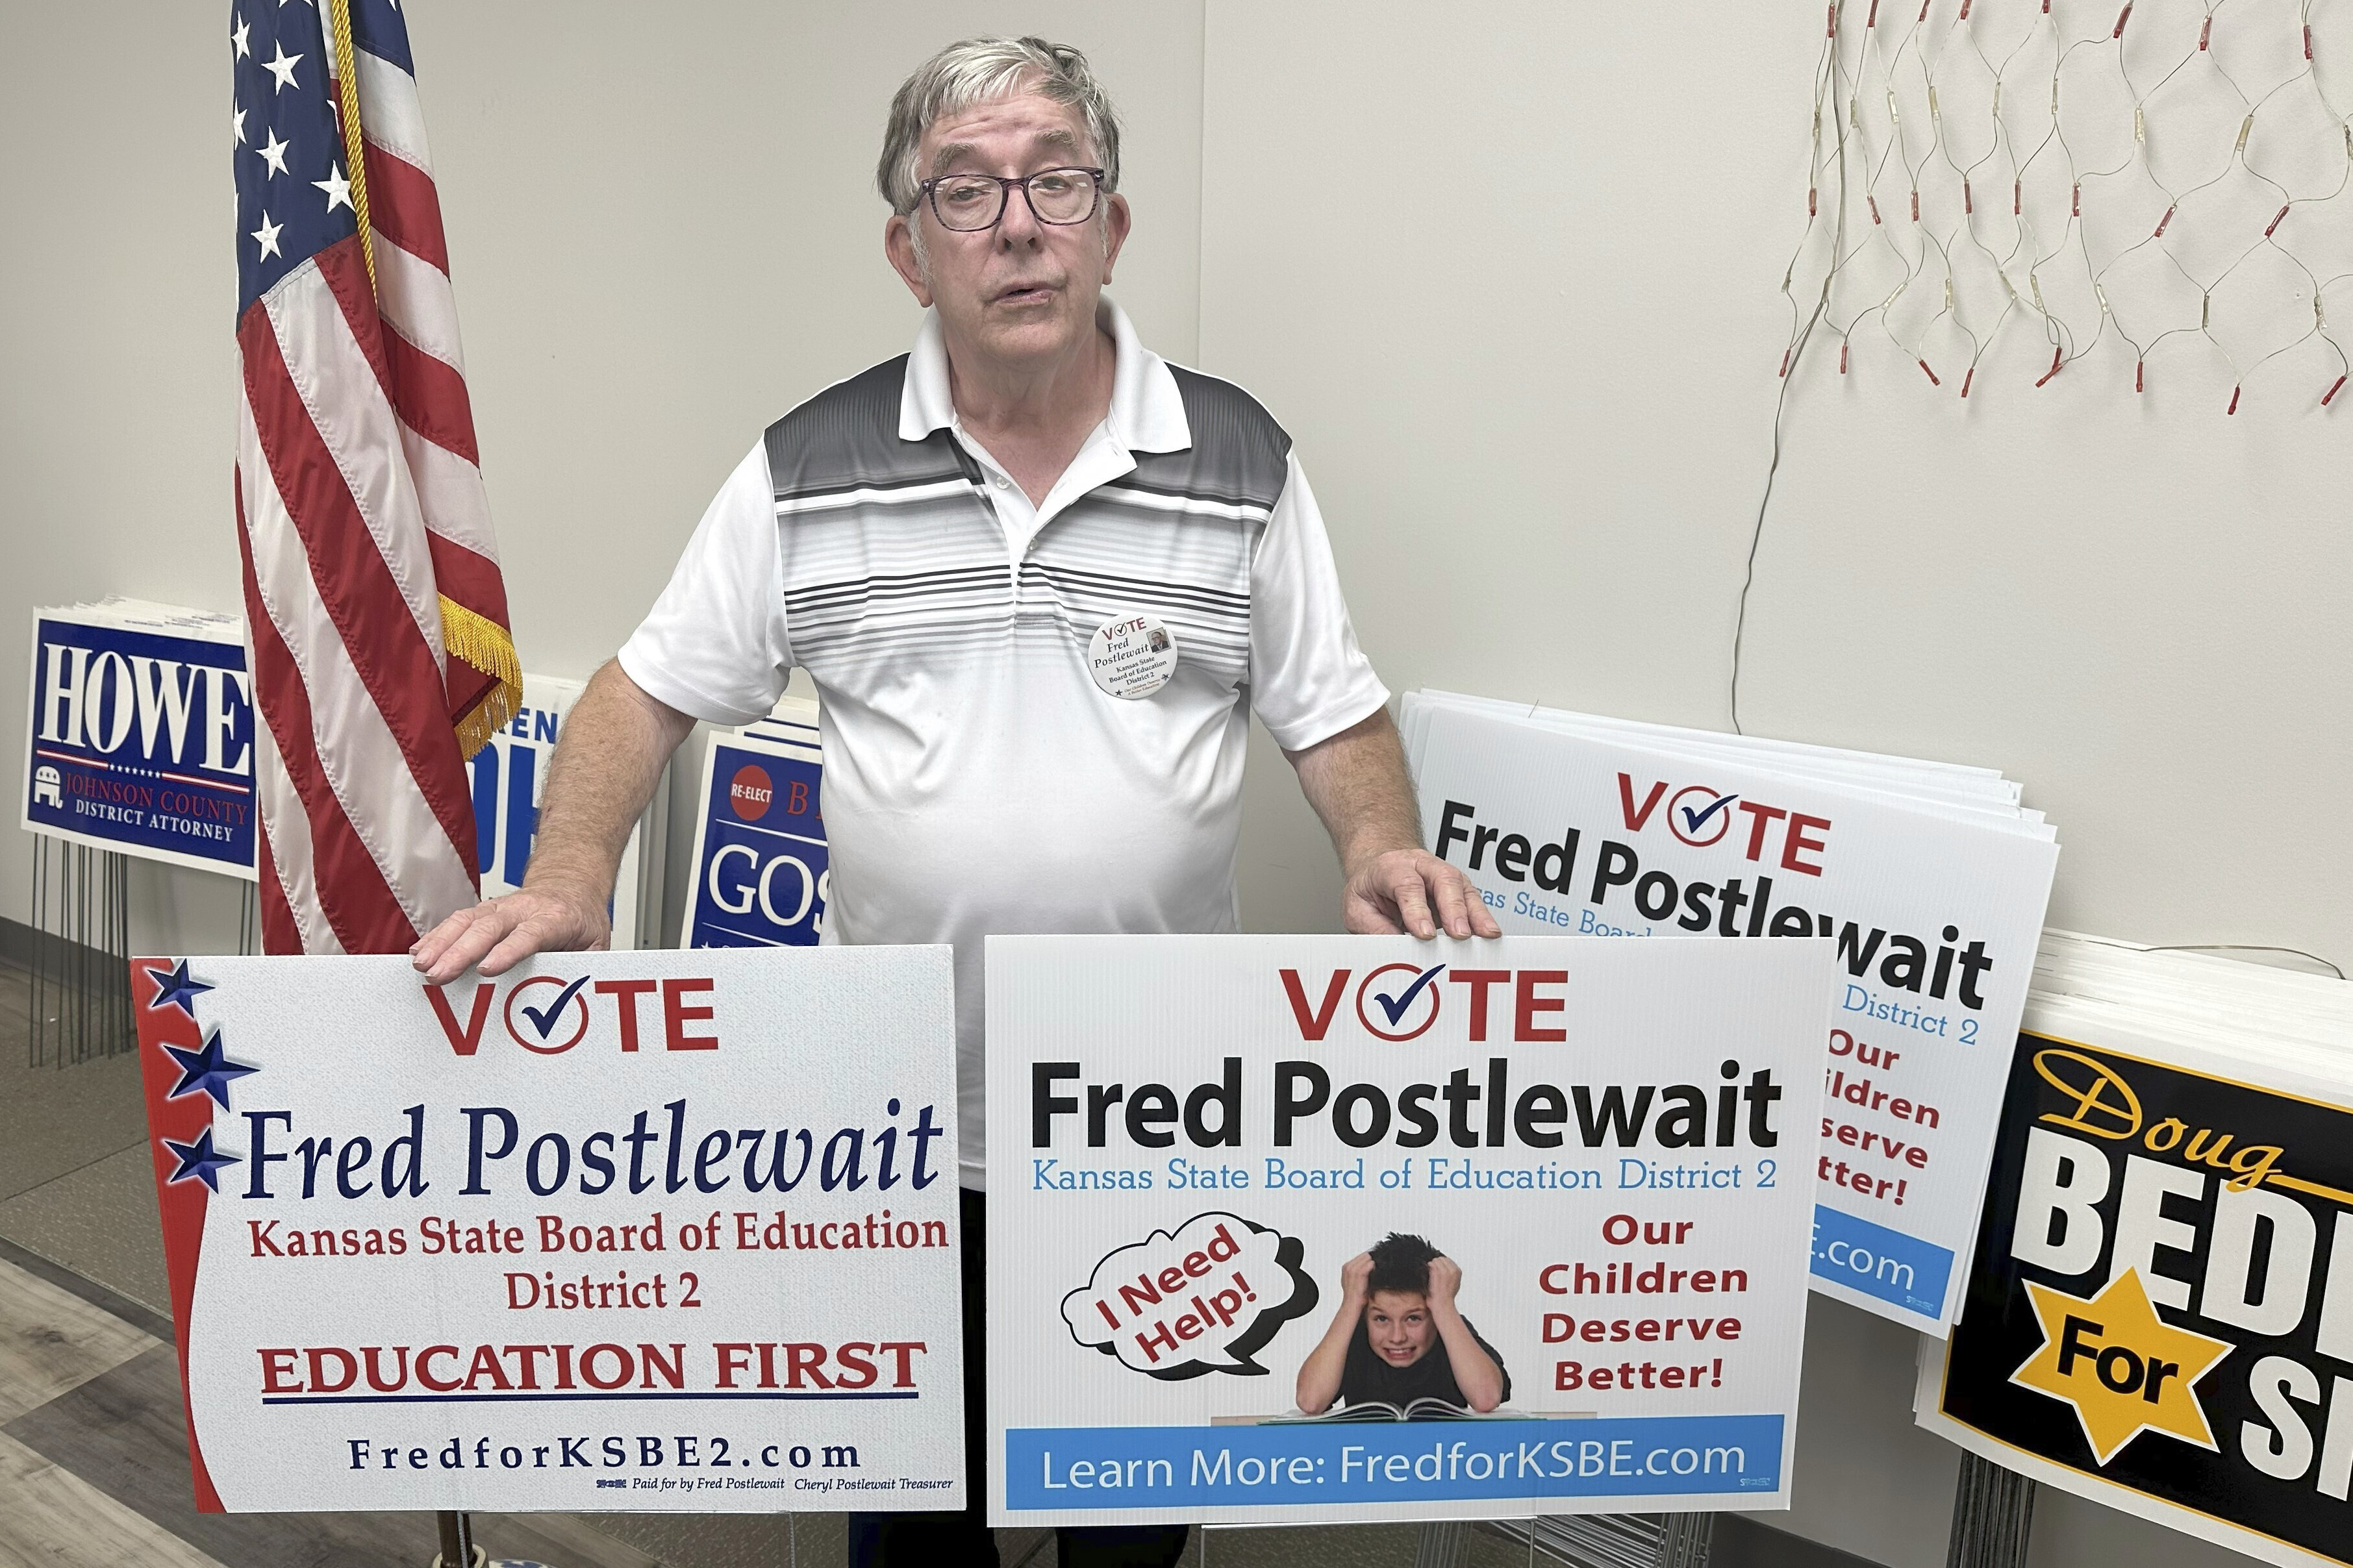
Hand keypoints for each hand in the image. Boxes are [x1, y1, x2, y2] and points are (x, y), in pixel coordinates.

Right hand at [411, 885, 610, 984]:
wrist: (572, 886)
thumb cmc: (581, 921)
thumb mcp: (597, 946)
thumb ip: (586, 971)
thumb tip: (576, 1002)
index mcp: (557, 917)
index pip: (530, 934)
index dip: (507, 951)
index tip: (487, 969)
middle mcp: (525, 908)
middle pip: (490, 927)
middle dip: (461, 951)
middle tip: (439, 974)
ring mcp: (501, 907)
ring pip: (468, 919)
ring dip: (442, 942)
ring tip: (421, 965)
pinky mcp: (484, 911)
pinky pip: (458, 920)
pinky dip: (437, 936)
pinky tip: (421, 952)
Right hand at [1339, 1251, 1373, 1300]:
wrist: (1352, 1305)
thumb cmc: (1355, 1296)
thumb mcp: (1354, 1281)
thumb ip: (1358, 1272)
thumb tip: (1370, 1266)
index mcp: (1346, 1267)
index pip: (1361, 1256)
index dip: (1368, 1260)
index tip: (1374, 1265)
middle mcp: (1348, 1266)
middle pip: (1365, 1255)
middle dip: (1371, 1260)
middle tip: (1377, 1268)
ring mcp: (1352, 1269)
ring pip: (1368, 1258)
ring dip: (1374, 1263)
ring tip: (1378, 1270)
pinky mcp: (1359, 1273)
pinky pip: (1371, 1264)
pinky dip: (1375, 1267)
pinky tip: (1377, 1273)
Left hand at [1342, 848, 1501, 939]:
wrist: (1380, 869)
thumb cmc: (1370, 889)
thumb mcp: (1356, 909)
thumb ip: (1374, 928)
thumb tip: (1396, 949)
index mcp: (1392, 867)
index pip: (1407, 884)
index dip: (1417, 909)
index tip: (1425, 934)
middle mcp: (1422, 866)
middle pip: (1443, 878)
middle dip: (1453, 907)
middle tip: (1459, 934)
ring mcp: (1443, 875)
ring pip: (1464, 887)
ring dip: (1476, 913)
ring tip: (1486, 935)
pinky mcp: (1458, 889)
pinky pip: (1473, 900)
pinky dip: (1482, 918)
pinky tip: (1488, 934)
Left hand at [1427, 1255, 1461, 1309]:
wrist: (1442, 1304)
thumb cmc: (1447, 1297)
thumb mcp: (1455, 1284)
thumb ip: (1453, 1275)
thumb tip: (1447, 1269)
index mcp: (1458, 1271)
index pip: (1448, 1260)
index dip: (1441, 1264)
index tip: (1437, 1268)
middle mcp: (1452, 1269)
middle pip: (1441, 1258)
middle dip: (1437, 1263)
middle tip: (1433, 1271)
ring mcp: (1445, 1270)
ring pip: (1435, 1260)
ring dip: (1431, 1265)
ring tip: (1431, 1274)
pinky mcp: (1437, 1272)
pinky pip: (1430, 1264)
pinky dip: (1428, 1267)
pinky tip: (1428, 1273)